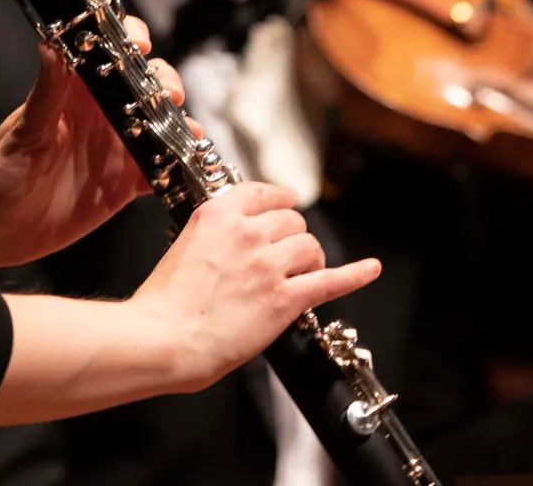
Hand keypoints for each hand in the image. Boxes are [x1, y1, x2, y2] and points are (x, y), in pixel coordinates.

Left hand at [0, 16, 190, 272]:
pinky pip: (159, 170)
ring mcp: (117, 148)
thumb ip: (47, 90)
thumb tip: (49, 44)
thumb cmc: (0, 172)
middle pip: (148, 86)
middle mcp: (103, 115)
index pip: (111, 52)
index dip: (132, 42)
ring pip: (161, 125)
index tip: (141, 49)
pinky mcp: (124, 184)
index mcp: (78, 92)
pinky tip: (186, 167)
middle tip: (170, 98)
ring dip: (179, 124)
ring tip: (188, 132)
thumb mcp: (26, 129)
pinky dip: (177, 167)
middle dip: (167, 85)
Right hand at [128, 180, 382, 392]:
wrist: (162, 339)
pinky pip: (331, 281)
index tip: (285, 206)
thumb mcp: (183, 245)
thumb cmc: (163, 304)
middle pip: (292, 221)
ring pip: (310, 246)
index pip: (263, 193)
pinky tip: (370, 269)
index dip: (279, 202)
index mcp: (218, 214)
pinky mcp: (285, 298)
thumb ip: (214, 235)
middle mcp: (248, 232)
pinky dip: (355, 275)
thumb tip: (233, 240)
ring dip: (309, 259)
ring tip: (301, 274)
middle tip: (284, 257)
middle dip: (291, 238)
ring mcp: (269, 265)